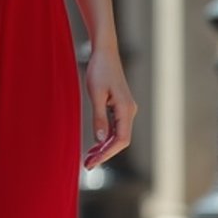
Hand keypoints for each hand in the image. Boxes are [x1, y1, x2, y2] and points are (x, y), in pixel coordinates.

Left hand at [84, 45, 135, 167]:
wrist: (104, 52)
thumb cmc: (99, 70)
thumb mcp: (96, 94)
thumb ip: (100, 118)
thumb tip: (101, 140)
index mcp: (126, 108)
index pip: (122, 139)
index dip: (107, 153)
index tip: (93, 162)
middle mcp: (130, 111)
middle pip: (121, 140)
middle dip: (105, 154)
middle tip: (87, 165)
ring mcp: (126, 109)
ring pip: (119, 135)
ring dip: (105, 148)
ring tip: (89, 158)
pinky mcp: (121, 107)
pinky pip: (116, 128)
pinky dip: (106, 138)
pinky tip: (95, 144)